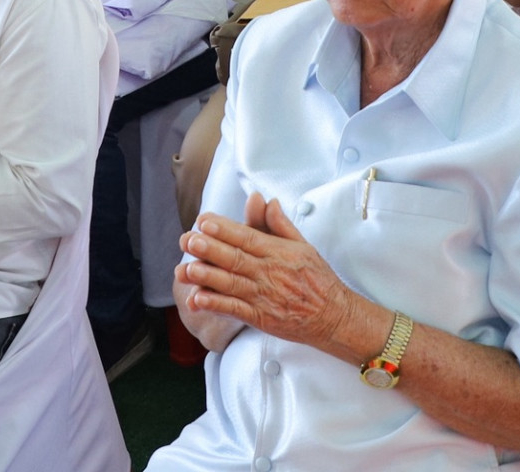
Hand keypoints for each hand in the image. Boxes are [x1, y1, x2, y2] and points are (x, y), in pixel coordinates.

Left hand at [177, 194, 374, 358]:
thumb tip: (267, 201)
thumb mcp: (304, 246)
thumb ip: (280, 224)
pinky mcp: (261, 318)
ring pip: (231, 284)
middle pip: (235, 258)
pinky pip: (235, 310)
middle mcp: (269, 272)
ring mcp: (264, 296)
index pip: (247, 236)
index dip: (224, 229)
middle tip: (188, 240)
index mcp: (278, 252)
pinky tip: (198, 300)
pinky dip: (216, 305)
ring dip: (207, 277)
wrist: (334, 317)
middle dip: (209, 249)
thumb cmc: (319, 280)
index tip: (204, 221)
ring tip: (186, 269)